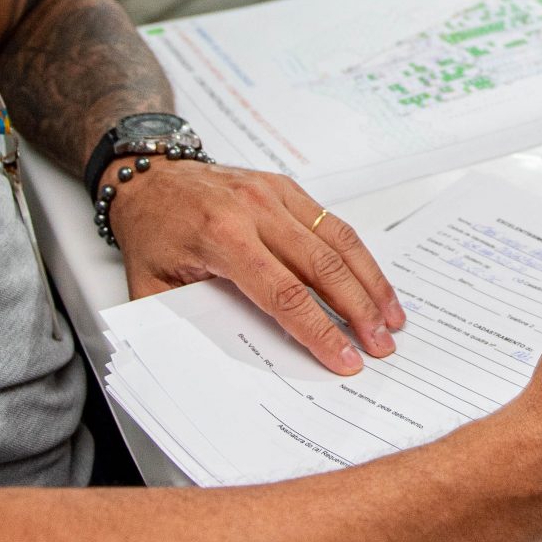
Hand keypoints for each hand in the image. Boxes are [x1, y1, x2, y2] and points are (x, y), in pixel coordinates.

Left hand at [105, 164, 403, 374]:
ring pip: (338, 240)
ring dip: (370, 282)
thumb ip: (188, 323)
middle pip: (323, 266)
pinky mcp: (286, 187)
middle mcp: (253, 209)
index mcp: (220, 236)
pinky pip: (332, 222)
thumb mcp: (151, 288)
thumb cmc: (151, 232)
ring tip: (391, 318)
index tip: (345, 358)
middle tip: (380, 345)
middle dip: (358, 310)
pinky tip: (372, 281)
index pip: (283, 293)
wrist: (149, 177)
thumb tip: (229, 364)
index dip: (319, 330)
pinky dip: (359, 256)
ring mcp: (274, 193)